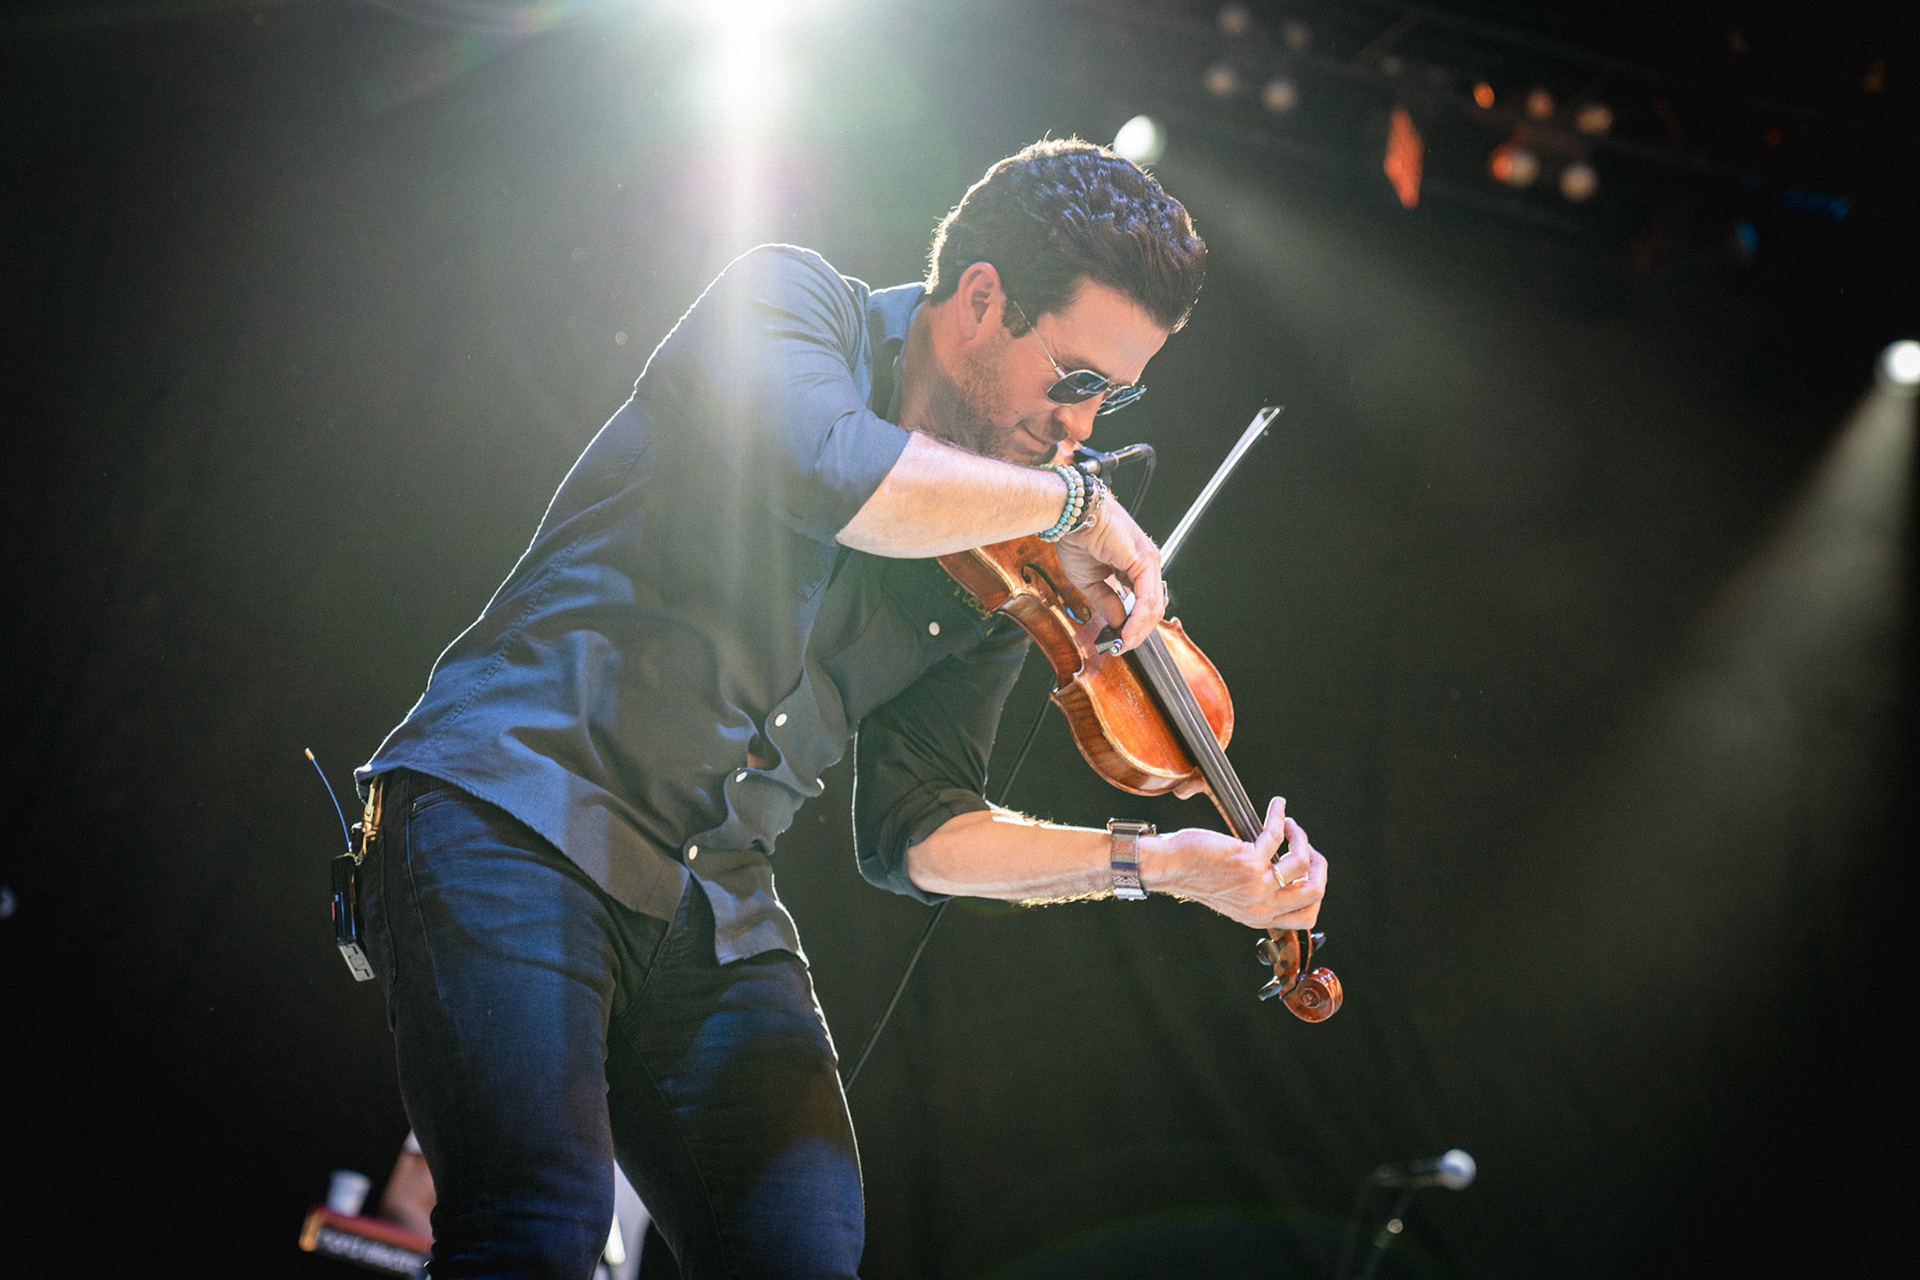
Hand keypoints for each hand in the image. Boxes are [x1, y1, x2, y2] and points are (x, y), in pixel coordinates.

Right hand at [1053, 497, 1165, 651]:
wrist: (1072, 516)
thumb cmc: (1079, 538)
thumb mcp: (1091, 581)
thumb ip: (1106, 603)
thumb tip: (1118, 624)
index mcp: (1135, 566)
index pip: (1143, 603)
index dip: (1133, 626)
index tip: (1119, 642)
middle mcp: (1147, 563)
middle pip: (1152, 608)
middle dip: (1138, 632)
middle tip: (1121, 646)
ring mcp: (1149, 561)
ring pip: (1153, 606)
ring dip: (1138, 630)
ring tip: (1123, 643)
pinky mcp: (1145, 560)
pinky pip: (1146, 598)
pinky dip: (1137, 619)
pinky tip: (1126, 631)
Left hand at [1144, 797, 1326, 929]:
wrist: (1169, 868)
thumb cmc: (1198, 874)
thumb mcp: (1234, 896)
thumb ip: (1260, 895)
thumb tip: (1290, 872)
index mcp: (1260, 918)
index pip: (1307, 917)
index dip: (1315, 890)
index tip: (1306, 869)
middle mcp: (1260, 906)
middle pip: (1314, 892)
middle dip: (1319, 865)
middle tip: (1306, 846)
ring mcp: (1256, 885)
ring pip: (1302, 863)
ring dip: (1301, 837)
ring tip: (1289, 825)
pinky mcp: (1247, 862)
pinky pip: (1277, 836)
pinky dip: (1279, 816)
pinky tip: (1277, 807)